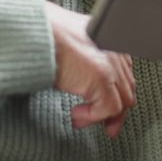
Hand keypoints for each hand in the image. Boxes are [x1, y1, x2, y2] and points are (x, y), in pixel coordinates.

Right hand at [45, 1, 135, 137]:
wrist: (35, 32)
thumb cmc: (46, 35)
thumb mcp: (74, 46)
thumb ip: (87, 60)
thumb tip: (85, 82)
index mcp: (111, 42)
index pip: (125, 76)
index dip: (119, 97)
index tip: (112, 113)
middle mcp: (117, 52)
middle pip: (126, 92)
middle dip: (116, 113)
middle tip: (106, 127)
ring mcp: (112, 65)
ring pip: (120, 103)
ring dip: (99, 117)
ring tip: (80, 119)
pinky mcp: (102, 78)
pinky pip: (108, 109)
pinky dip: (92, 117)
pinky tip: (76, 115)